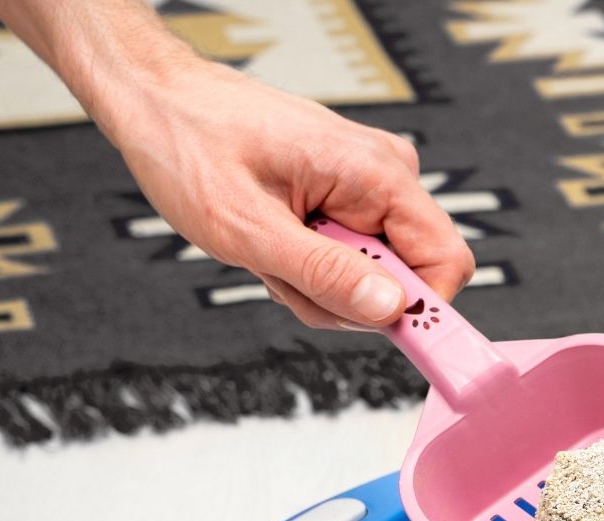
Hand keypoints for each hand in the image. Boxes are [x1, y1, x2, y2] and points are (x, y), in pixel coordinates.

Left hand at [97, 58, 473, 330]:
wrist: (158, 100)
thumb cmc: (189, 144)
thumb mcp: (247, 227)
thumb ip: (324, 273)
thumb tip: (389, 310)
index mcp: (375, 173)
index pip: (445, 262)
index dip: (420, 310)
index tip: (382, 336)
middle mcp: (385, 174)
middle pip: (406, 276)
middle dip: (345, 296)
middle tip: (283, 274)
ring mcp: (368, 184)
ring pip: (374, 274)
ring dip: (318, 282)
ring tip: (267, 250)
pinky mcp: (349, 193)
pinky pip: (352, 255)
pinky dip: (310, 264)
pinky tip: (273, 240)